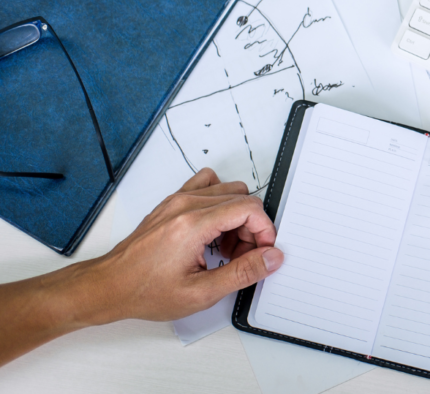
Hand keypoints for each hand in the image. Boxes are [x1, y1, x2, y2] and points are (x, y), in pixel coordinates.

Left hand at [0, 168, 283, 366]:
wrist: (108, 287)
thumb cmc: (145, 291)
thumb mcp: (200, 293)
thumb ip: (242, 272)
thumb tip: (271, 257)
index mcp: (193, 224)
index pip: (249, 207)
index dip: (264, 230)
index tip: (261, 252)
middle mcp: (185, 204)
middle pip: (242, 197)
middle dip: (252, 227)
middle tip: (242, 256)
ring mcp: (177, 200)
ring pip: (228, 189)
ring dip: (236, 216)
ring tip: (226, 247)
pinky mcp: (171, 202)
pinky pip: (208, 186)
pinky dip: (219, 204)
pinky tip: (212, 231)